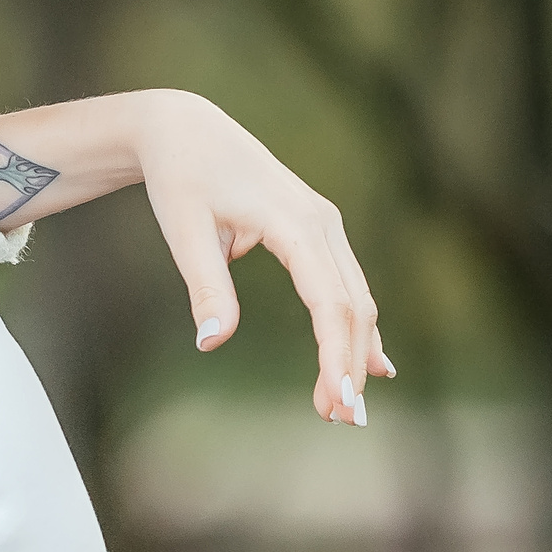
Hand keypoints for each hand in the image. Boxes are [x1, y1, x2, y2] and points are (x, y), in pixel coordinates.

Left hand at [133, 91, 392, 425]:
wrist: (186, 129)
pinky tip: (370, 365)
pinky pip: (346, 285)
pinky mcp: (318, 230)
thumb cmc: (181, 178)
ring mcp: (326, 225)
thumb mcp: (184, 230)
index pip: (329, 302)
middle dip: (349, 366)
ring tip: (344, 409)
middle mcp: (322, 223)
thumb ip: (205, 285)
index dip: (336, 355)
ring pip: (355, 298)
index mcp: (295, 223)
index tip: (337, 401)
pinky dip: (356, 327)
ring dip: (355, 353)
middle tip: (342, 422)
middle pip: (352, 307)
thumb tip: (212, 342)